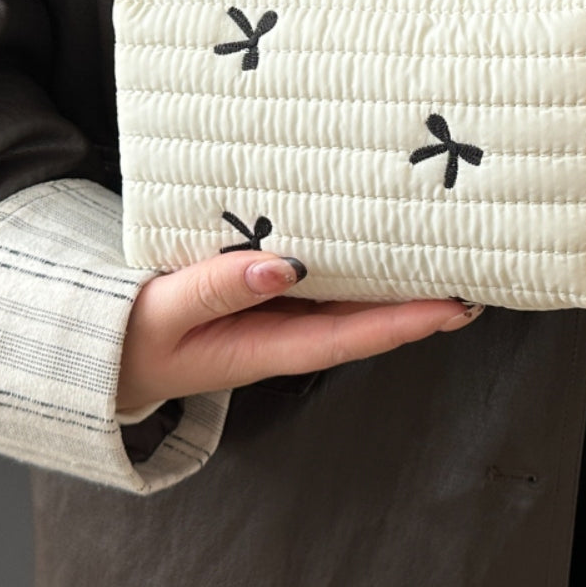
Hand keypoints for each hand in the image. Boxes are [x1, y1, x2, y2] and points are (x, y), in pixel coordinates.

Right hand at [116, 250, 483, 413]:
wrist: (105, 350)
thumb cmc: (130, 335)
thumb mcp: (161, 312)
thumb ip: (214, 287)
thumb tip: (281, 267)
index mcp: (265, 349)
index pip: (350, 338)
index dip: (405, 323)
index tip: (453, 306)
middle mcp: (285, 334)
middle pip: (368, 320)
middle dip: (423, 302)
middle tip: (480, 273)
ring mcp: (279, 315)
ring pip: (351, 298)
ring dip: (398, 279)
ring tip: (449, 250)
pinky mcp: (268, 293)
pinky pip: (324, 278)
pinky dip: (357, 259)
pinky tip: (382, 236)